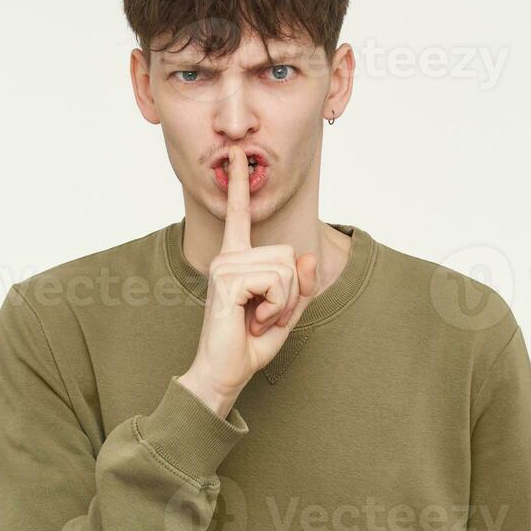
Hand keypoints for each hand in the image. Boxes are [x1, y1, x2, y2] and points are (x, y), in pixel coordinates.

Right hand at [178, 144, 317, 417]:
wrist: (224, 374)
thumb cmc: (247, 346)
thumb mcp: (286, 313)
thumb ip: (300, 286)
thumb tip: (307, 256)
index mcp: (237, 260)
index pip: (239, 216)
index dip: (240, 187)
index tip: (237, 156)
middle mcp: (227, 257)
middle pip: (288, 254)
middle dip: (290, 292)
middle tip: (264, 316)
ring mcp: (225, 266)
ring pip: (286, 268)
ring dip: (283, 302)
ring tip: (257, 319)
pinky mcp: (228, 279)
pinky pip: (277, 282)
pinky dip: (276, 307)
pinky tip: (252, 321)